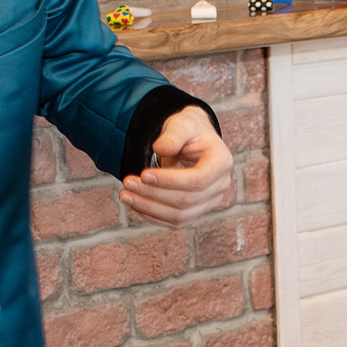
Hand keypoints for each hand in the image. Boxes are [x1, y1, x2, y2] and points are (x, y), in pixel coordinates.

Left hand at [121, 105, 234, 226]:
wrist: (192, 142)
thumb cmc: (188, 131)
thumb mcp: (181, 124)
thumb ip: (173, 135)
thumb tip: (160, 148)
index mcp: (222, 161)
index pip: (199, 179)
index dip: (170, 180)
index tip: (143, 174)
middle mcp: (221, 185)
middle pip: (187, 200)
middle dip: (153, 194)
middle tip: (127, 183)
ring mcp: (211, 202)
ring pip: (180, 216)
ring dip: (149, 208)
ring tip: (125, 195)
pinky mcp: (197, 212)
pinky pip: (175, 222)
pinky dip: (152, 216)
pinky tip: (135, 204)